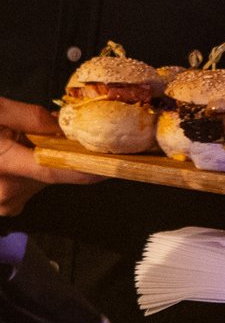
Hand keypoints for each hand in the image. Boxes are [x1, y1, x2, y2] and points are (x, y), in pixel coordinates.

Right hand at [0, 96, 100, 215]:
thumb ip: (30, 117)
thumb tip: (62, 124)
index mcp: (3, 166)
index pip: (55, 171)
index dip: (88, 169)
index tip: (116, 164)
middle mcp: (4, 193)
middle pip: (50, 174)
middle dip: (58, 153)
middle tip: (49, 130)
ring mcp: (0, 203)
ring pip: (39, 182)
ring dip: (40, 162)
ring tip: (19, 140)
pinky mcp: (0, 205)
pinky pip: (24, 188)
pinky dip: (27, 172)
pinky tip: (12, 154)